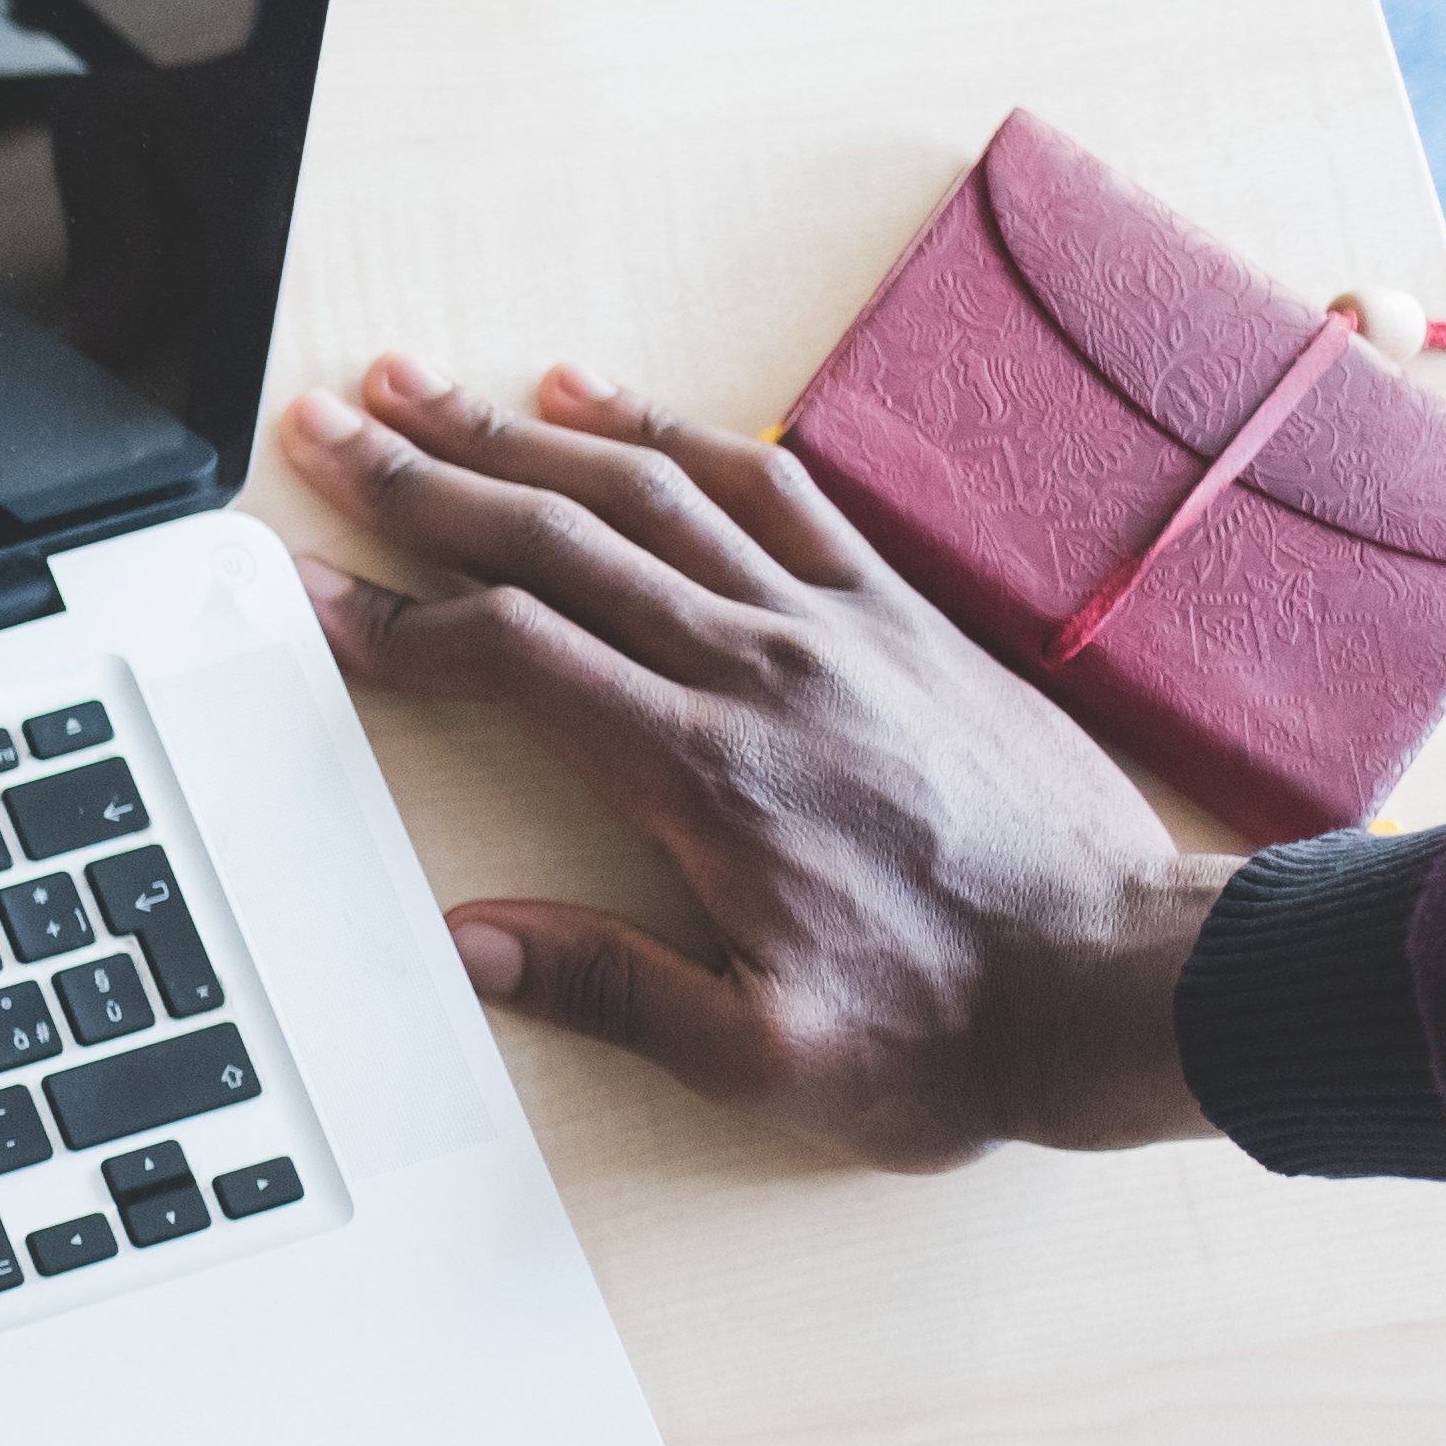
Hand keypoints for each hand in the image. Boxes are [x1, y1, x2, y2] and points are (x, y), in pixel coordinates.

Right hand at [280, 354, 1230, 1166]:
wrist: (1133, 981)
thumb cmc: (960, 1028)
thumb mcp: (767, 1058)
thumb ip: (609, 990)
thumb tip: (470, 942)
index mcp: (706, 776)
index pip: (511, 655)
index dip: (394, 618)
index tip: (312, 593)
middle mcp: (760, 671)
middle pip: (558, 537)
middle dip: (423, 477)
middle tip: (326, 429)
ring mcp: (833, 625)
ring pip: (648, 490)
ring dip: (519, 430)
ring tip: (420, 388)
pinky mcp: (896, 611)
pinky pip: (769, 486)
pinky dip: (672, 431)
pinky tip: (602, 396)